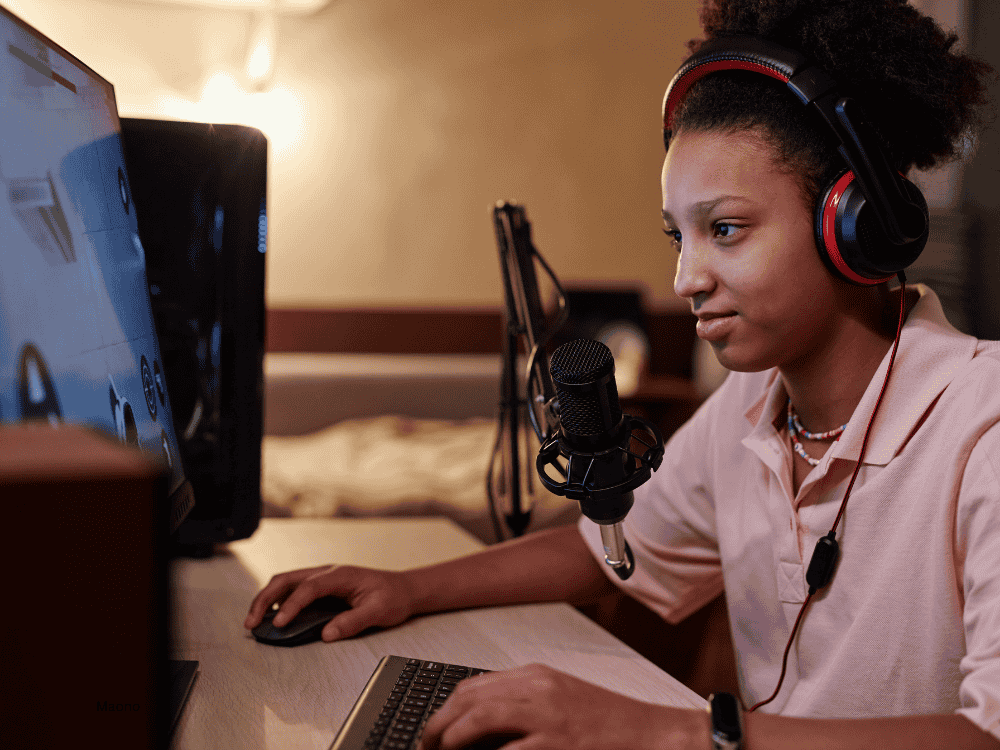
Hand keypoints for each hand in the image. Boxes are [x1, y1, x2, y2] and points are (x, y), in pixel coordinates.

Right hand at [243, 564, 415, 641]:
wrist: (404, 589)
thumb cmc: (393, 597)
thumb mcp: (379, 611)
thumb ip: (353, 622)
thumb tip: (326, 634)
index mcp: (341, 575)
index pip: (309, 588)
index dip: (291, 606)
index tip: (279, 624)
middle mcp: (328, 572)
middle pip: (287, 579)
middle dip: (265, 599)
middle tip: (251, 623)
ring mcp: (323, 578)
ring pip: (285, 583)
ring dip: (267, 600)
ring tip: (254, 622)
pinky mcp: (321, 588)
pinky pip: (293, 590)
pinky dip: (277, 602)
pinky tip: (272, 618)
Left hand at [418, 663, 708, 749]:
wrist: (654, 734)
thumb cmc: (611, 723)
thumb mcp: (562, 699)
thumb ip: (524, 704)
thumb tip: (480, 724)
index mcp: (537, 676)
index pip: (474, 686)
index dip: (445, 709)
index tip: (433, 730)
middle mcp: (538, 688)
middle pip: (469, 698)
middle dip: (439, 724)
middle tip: (426, 746)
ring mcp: (548, 715)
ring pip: (480, 717)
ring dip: (450, 738)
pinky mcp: (558, 742)